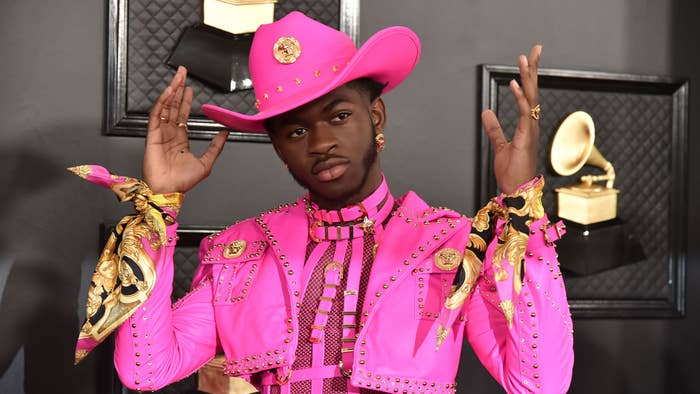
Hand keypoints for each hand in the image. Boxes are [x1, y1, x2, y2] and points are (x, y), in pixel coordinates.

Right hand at [143, 66, 228, 192]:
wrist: (170, 191)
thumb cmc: (183, 182)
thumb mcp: (206, 163)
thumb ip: (215, 147)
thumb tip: (225, 133)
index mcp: (180, 141)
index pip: (182, 116)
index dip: (185, 101)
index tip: (190, 89)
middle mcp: (169, 135)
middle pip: (173, 107)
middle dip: (178, 90)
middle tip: (182, 74)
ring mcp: (160, 134)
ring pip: (165, 108)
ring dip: (171, 92)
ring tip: (177, 78)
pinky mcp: (152, 136)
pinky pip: (156, 115)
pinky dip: (162, 103)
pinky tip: (168, 92)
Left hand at [482, 45, 540, 194]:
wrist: (516, 191)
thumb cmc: (511, 172)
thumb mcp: (500, 146)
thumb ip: (494, 128)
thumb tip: (486, 111)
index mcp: (527, 125)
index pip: (529, 95)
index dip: (529, 77)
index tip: (527, 59)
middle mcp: (532, 124)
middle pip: (534, 91)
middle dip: (533, 69)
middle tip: (535, 48)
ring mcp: (531, 130)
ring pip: (531, 98)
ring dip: (528, 77)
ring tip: (524, 58)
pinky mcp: (526, 137)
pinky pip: (524, 113)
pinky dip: (519, 98)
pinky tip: (514, 84)